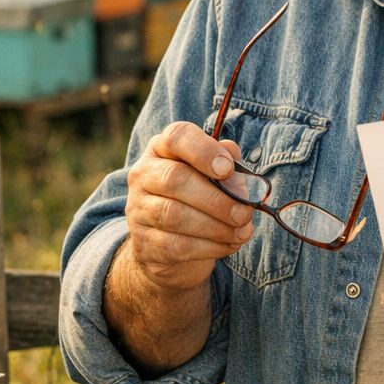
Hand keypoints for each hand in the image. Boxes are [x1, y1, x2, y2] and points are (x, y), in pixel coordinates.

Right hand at [121, 121, 254, 292]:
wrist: (166, 244)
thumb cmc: (196, 197)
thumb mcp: (211, 174)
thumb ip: (228, 163)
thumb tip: (238, 166)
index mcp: (162, 149)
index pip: (176, 137)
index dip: (203, 150)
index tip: (228, 169)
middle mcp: (144, 174)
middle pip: (174, 178)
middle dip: (216, 198)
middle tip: (244, 213)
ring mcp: (138, 209)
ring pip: (174, 215)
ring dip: (216, 226)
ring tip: (242, 231)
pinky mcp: (143, 242)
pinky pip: (176, 245)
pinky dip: (209, 247)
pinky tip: (229, 244)